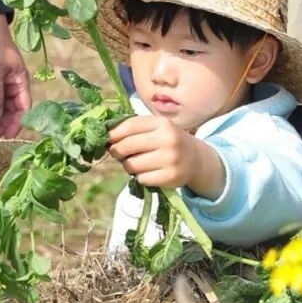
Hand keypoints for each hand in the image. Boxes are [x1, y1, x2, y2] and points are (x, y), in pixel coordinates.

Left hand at [108, 114, 223, 198]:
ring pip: (132, 165)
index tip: (107, 139)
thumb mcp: (156, 128)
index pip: (129, 126)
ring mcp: (170, 159)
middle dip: (117, 151)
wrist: (195, 160)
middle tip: (118, 153)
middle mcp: (168, 140)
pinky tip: (148, 172)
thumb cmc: (168, 141)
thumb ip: (134, 128)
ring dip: (128, 166)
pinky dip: (140, 177)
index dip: (113, 133)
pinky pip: (141, 179)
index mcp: (162, 124)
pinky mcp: (170, 177)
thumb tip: (105, 136)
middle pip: (127, 146)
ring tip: (137, 163)